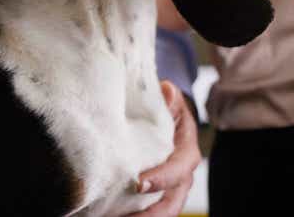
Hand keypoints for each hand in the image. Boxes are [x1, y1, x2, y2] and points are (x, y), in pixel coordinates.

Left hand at [129, 81, 200, 216]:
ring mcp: (169, 189)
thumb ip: (168, 99)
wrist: (164, 119)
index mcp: (186, 152)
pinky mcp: (154, 195)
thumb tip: (167, 89)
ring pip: (160, 211)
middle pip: (171, 202)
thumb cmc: (165, 110)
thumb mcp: (169, 102)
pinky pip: (144, 210)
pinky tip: (107, 215)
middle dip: (151, 214)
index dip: (161, 178)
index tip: (139, 184)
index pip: (178, 169)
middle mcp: (181, 176)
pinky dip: (130, 215)